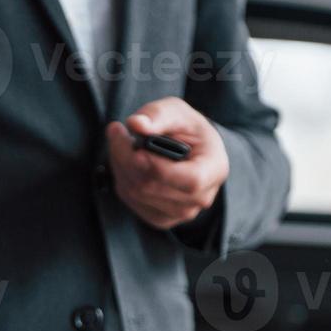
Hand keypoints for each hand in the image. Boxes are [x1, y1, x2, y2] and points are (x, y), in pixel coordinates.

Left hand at [106, 97, 228, 230]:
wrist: (189, 149)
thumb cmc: (186, 129)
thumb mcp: (177, 111)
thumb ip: (158, 115)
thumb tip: (136, 124)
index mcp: (214, 170)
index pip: (190, 180)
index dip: (159, 167)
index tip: (136, 149)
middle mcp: (201, 198)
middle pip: (153, 186)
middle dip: (127, 157)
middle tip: (116, 131)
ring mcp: (181, 213)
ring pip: (137, 193)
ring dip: (120, 165)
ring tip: (120, 142)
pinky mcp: (161, 219)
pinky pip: (131, 200)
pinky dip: (121, 178)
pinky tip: (124, 161)